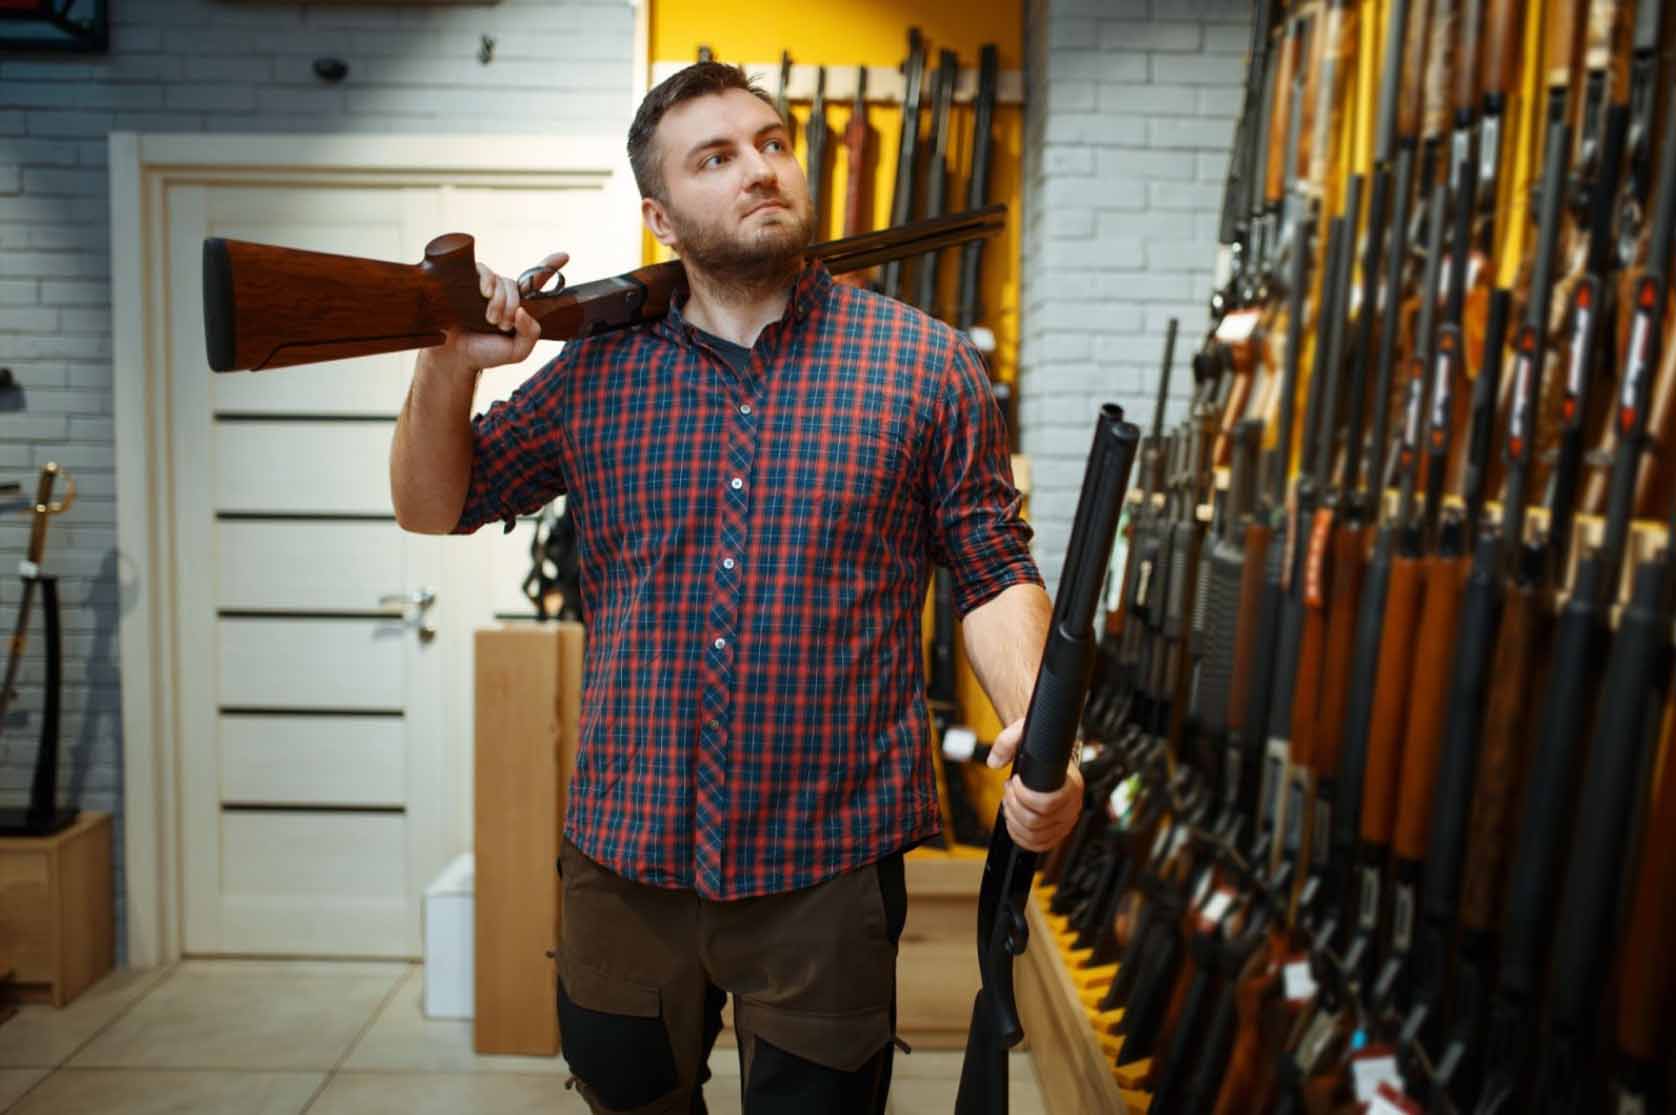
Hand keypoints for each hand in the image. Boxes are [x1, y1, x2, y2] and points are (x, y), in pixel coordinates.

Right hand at [428, 251, 568, 372]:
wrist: (458, 356)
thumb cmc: (488, 353)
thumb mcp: (518, 350)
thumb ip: (530, 332)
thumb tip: (523, 310)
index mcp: (520, 307)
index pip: (537, 283)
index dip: (550, 267)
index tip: (565, 255)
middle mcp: (505, 294)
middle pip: (518, 286)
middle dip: (512, 306)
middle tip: (502, 326)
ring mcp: (487, 288)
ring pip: (502, 281)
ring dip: (499, 301)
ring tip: (490, 320)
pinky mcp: (469, 283)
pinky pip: (484, 271)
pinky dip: (487, 281)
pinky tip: (484, 294)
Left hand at [987, 716, 1083, 852]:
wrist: (1048, 753)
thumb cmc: (1039, 745)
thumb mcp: (1023, 732)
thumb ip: (1007, 741)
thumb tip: (994, 762)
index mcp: (1072, 784)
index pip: (1049, 803)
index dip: (1024, 796)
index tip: (1013, 781)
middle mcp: (1072, 806)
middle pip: (1037, 822)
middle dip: (1014, 806)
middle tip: (1008, 789)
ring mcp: (1065, 822)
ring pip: (1035, 835)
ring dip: (1014, 820)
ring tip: (1009, 802)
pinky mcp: (1056, 832)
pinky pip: (1038, 845)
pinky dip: (1020, 836)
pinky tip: (1013, 820)